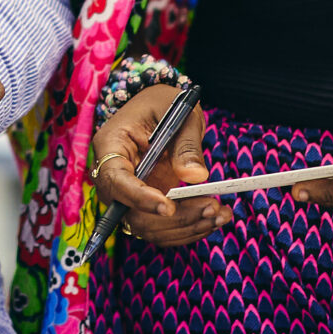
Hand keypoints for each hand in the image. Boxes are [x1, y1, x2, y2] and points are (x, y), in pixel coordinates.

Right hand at [88, 83, 223, 248]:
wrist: (163, 110)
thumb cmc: (166, 104)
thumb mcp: (179, 113)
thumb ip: (186, 144)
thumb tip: (195, 176)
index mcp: (111, 144)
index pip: (116, 180)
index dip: (139, 198)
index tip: (169, 207)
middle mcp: (113, 175)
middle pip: (131, 213)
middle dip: (174, 218)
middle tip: (212, 208)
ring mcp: (128, 194)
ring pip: (148, 227)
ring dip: (185, 227)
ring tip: (221, 214)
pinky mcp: (146, 205)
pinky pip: (161, 228)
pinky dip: (187, 229)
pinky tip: (213, 218)